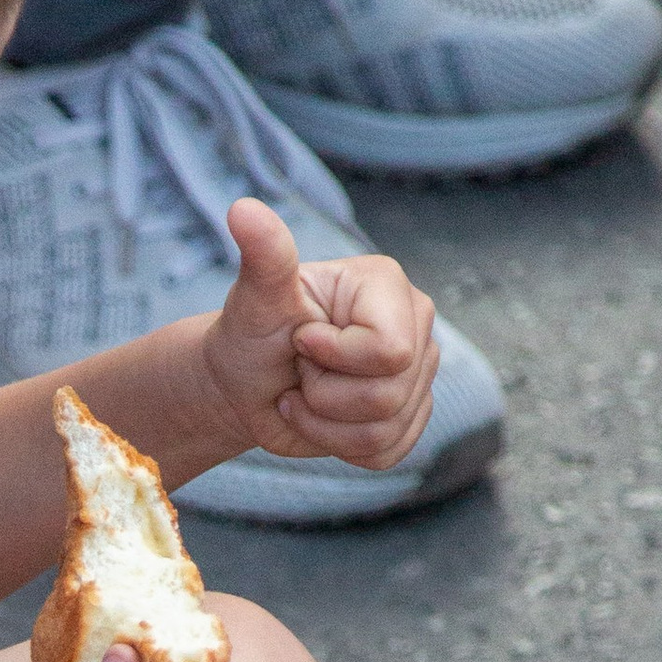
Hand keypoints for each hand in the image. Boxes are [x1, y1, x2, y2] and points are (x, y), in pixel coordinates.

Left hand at [196, 195, 438, 474]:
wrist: (246, 384)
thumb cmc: (250, 335)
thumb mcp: (255, 299)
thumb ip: (264, 257)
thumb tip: (242, 209)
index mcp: (387, 285)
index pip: (389, 351)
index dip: (334, 359)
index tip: (302, 341)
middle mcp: (416, 323)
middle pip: (389, 394)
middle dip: (325, 396)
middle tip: (300, 372)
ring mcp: (420, 371)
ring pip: (387, 428)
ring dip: (327, 426)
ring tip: (305, 395)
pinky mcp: (411, 413)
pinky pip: (388, 452)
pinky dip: (342, 446)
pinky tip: (323, 419)